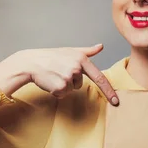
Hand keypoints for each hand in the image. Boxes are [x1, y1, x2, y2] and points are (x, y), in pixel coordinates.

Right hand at [0, 44, 118, 104]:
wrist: (31, 62)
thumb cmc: (51, 57)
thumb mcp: (70, 51)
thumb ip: (87, 51)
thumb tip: (101, 46)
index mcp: (82, 59)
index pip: (100, 77)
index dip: (109, 91)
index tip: (116, 101)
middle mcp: (77, 68)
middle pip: (80, 84)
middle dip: (70, 81)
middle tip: (59, 71)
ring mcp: (69, 77)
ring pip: (71, 90)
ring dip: (62, 86)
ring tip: (53, 75)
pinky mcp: (61, 86)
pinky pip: (62, 94)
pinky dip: (55, 91)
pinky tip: (49, 81)